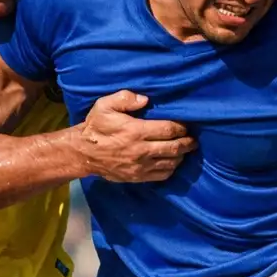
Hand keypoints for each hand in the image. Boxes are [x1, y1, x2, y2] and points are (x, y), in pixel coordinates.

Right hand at [72, 90, 195, 181]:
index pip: (168, 130)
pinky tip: (173, 162)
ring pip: (171, 163)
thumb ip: (125, 98)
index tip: (186, 125)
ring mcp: (141, 166)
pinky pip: (162, 175)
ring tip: (185, 149)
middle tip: (193, 139)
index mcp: (135, 132)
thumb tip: (145, 99)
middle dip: (187, 143)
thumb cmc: (96, 127)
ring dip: (181, 156)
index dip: (181, 128)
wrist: (83, 153)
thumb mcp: (104, 106)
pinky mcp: (138, 177)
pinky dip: (171, 168)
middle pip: (174, 148)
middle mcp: (141, 151)